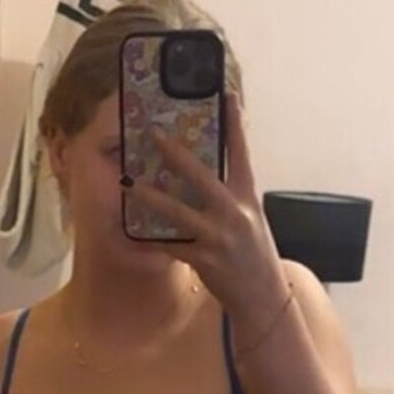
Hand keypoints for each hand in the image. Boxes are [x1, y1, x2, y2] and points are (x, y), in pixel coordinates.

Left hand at [127, 92, 288, 333]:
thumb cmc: (254, 256)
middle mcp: (234, 214)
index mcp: (247, 197)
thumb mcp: (250, 219)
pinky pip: (172, 246)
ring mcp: (218, 238)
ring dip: (150, 197)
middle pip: (201, 176)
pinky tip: (136, 233)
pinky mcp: (205, 261)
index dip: (234, 124)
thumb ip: (231, 197)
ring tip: (130, 185)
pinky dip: (153, 240)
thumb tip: (203, 176)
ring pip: (178, 212)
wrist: (264, 298)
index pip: (241, 153)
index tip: (226, 95)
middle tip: (153, 135)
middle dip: (175, 154)